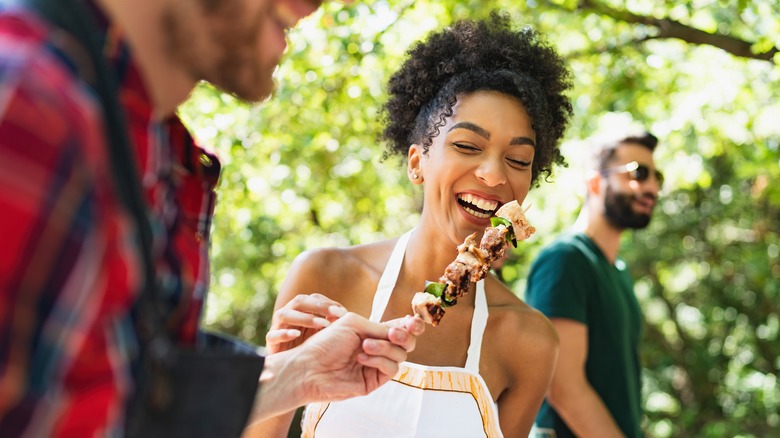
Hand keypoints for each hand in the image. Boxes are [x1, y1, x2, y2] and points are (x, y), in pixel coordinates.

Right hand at [265, 293, 346, 353]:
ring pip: (285, 314)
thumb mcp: (324, 336)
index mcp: (302, 310)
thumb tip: (350, 317)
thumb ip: (334, 325)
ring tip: (322, 324)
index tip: (343, 313)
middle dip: (319, 306)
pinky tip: (296, 335)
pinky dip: (284, 333)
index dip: (328, 303)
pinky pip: (273, 335)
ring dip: (304, 318)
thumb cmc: (311, 349)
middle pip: (300, 301)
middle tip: (336, 314)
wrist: (291, 371)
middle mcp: (289, 314)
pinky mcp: (271, 342)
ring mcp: (278, 327)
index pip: (314, 299)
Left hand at [297, 312, 423, 402]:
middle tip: (394, 332)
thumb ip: (379, 327)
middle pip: (407, 343)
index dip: (411, 325)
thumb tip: (401, 330)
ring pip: (400, 355)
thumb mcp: (353, 324)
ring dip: (385, 347)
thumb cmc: (326, 342)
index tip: (411, 320)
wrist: (310, 366)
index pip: (400, 328)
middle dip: (405, 335)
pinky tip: (362, 358)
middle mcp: (377, 349)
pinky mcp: (373, 381)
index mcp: (372, 333)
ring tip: (364, 346)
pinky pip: (391, 369)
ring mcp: (376, 366)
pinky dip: (379, 360)